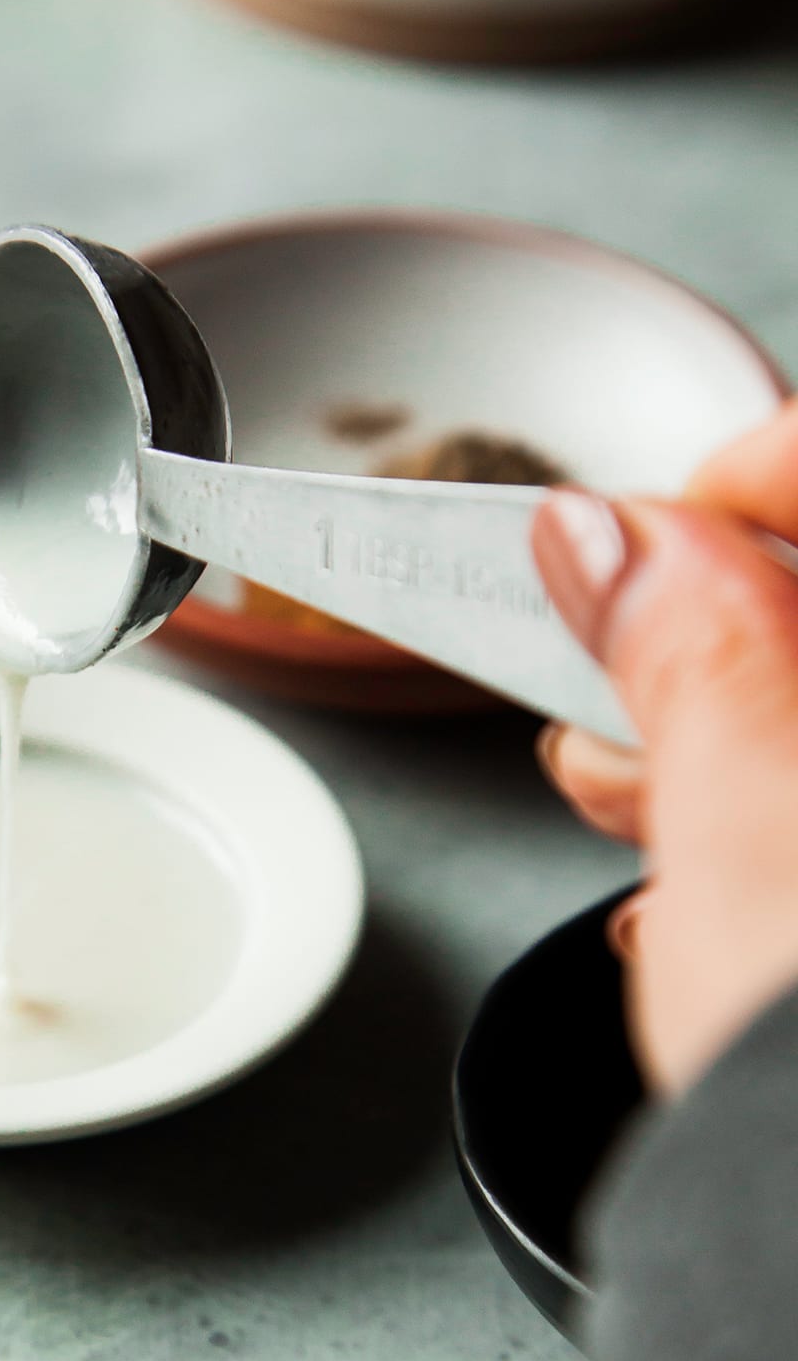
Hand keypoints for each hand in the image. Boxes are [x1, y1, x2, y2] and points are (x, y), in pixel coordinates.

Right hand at [533, 401, 797, 1096]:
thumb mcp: (760, 830)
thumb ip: (687, 642)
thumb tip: (614, 532)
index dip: (742, 477)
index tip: (636, 526)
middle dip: (700, 635)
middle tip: (600, 681)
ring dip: (709, 741)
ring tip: (613, 796)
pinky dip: (752, 827)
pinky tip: (685, 884)